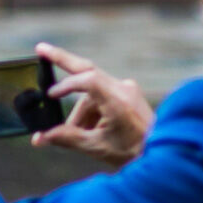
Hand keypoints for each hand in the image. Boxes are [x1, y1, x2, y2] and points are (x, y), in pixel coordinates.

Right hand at [34, 42, 153, 167]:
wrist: (162, 153)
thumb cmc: (133, 152)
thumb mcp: (96, 147)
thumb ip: (66, 139)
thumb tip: (39, 138)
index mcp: (118, 100)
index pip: (88, 79)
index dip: (66, 85)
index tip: (50, 95)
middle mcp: (123, 88)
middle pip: (88, 69)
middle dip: (62, 60)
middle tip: (41, 49)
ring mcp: (127, 89)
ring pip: (91, 93)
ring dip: (80, 112)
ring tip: (80, 136)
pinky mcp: (127, 94)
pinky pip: (101, 97)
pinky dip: (91, 111)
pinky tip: (91, 130)